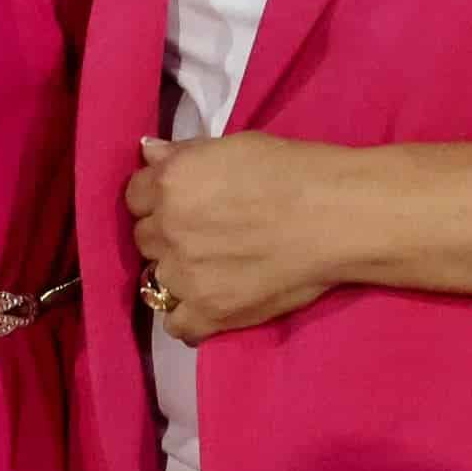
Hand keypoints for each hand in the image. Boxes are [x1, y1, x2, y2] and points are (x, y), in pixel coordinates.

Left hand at [127, 133, 342, 344]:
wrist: (337, 217)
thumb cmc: (294, 171)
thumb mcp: (234, 146)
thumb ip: (185, 153)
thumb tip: (146, 151)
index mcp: (171, 182)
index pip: (135, 196)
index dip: (157, 199)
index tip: (182, 202)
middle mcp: (168, 229)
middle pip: (145, 239)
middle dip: (168, 235)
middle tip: (204, 234)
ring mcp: (184, 276)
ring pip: (157, 280)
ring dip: (178, 275)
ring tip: (211, 270)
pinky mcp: (207, 313)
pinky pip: (176, 324)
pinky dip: (189, 316)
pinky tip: (209, 303)